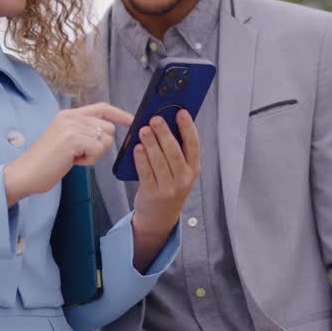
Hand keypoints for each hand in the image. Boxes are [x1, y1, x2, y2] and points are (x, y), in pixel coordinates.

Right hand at [3, 103, 131, 205]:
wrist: (26, 173)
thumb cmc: (47, 162)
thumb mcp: (66, 139)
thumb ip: (83, 131)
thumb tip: (107, 132)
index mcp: (69, 114)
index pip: (102, 107)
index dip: (119, 114)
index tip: (132, 121)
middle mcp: (71, 116)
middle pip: (108, 127)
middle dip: (101, 145)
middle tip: (81, 154)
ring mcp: (71, 126)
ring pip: (105, 139)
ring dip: (95, 153)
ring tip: (75, 157)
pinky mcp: (72, 139)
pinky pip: (98, 149)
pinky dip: (89, 160)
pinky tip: (73, 162)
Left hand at [131, 109, 201, 269]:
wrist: (159, 217)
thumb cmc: (168, 186)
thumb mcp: (179, 171)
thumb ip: (175, 150)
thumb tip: (164, 122)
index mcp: (193, 169)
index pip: (194, 145)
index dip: (188, 127)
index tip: (181, 112)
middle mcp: (184, 179)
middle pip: (175, 152)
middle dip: (165, 133)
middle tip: (155, 119)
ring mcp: (169, 189)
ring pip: (160, 162)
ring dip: (151, 144)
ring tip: (144, 130)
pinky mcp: (152, 194)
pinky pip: (146, 173)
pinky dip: (141, 159)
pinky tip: (137, 148)